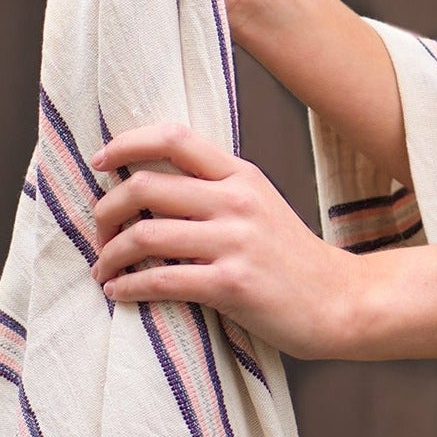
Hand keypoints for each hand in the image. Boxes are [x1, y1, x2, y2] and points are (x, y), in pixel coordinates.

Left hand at [89, 124, 359, 358]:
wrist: (337, 298)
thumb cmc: (289, 254)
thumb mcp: (258, 203)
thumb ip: (214, 188)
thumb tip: (150, 185)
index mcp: (240, 174)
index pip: (174, 138)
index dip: (128, 143)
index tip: (99, 160)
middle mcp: (236, 199)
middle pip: (147, 185)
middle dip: (106, 210)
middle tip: (99, 232)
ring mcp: (235, 240)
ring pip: (146, 233)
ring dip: (110, 254)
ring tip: (103, 267)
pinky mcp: (231, 283)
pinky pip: (161, 280)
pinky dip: (128, 286)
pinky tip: (118, 292)